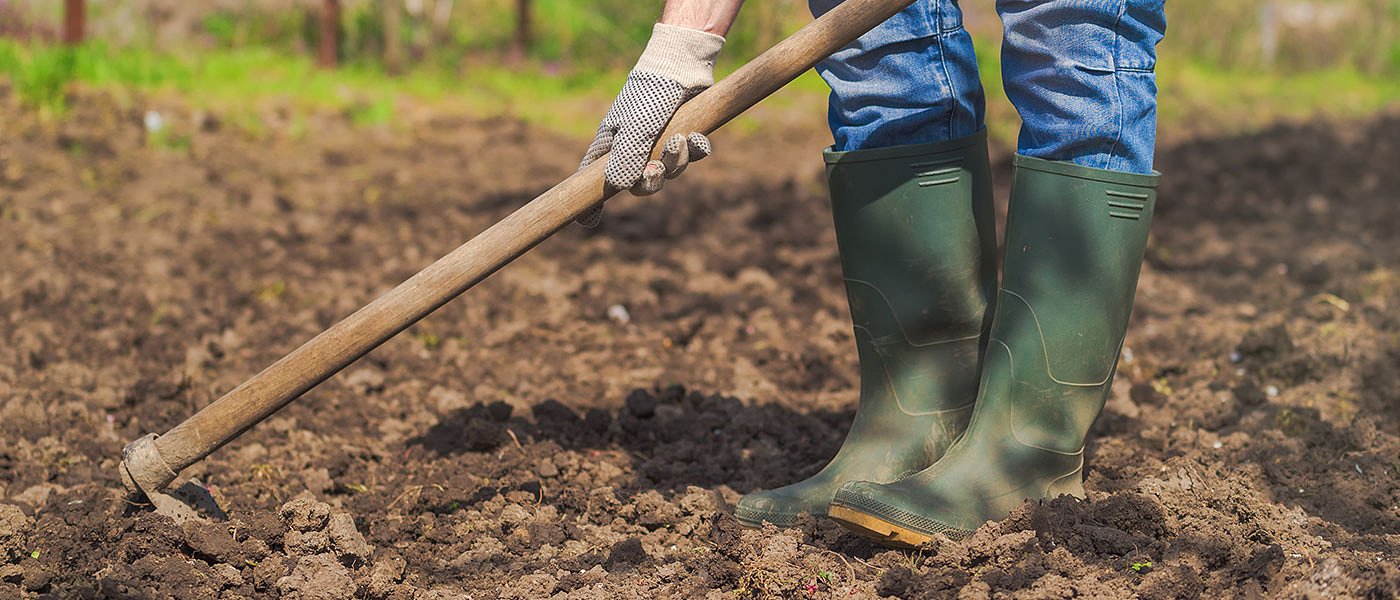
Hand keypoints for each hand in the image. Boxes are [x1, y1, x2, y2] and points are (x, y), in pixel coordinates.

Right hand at [577, 23, 723, 226]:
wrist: (680, 65)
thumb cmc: (648, 96)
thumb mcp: (635, 130)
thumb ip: (627, 160)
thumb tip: (618, 189)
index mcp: (611, 145)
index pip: (593, 180)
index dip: (591, 202)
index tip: (587, 222)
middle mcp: (632, 147)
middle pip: (638, 184)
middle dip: (650, 182)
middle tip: (657, 170)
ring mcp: (658, 142)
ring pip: (669, 172)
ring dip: (676, 161)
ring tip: (680, 141)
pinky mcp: (683, 134)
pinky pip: (690, 156)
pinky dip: (695, 150)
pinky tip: (697, 137)